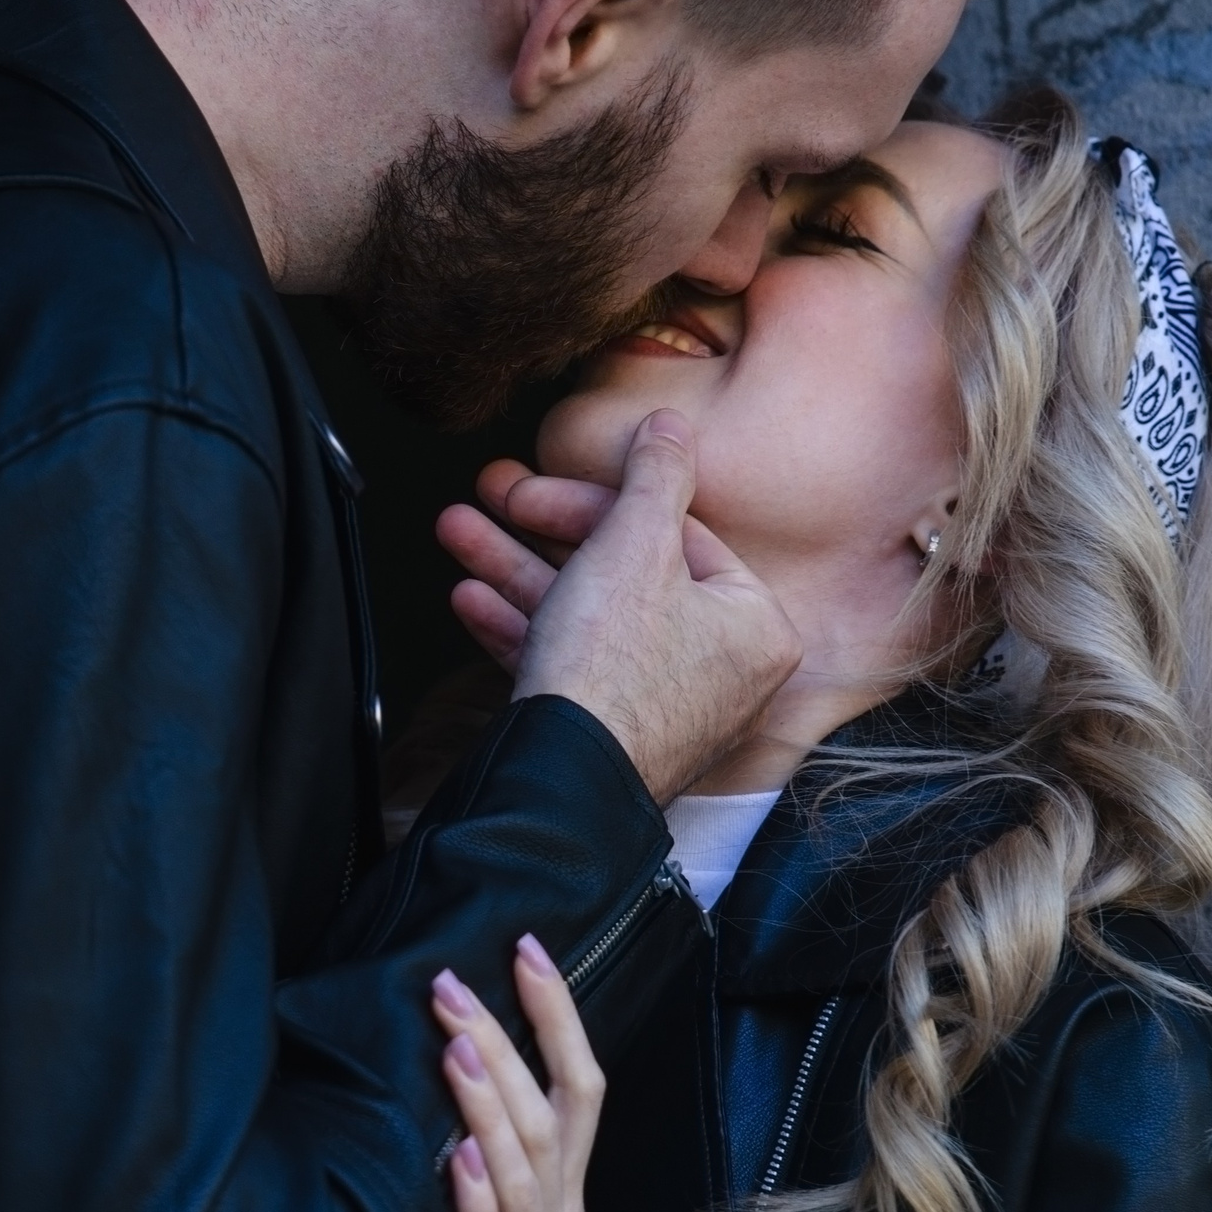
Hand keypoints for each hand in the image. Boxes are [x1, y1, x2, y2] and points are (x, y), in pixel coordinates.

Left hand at [425, 939, 656, 1211]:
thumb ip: (457, 1194)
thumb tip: (396, 1121)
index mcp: (557, 1201)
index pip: (572, 1086)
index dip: (554, 1015)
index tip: (524, 945)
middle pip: (543, 1109)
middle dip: (502, 1035)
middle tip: (455, 973)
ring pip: (522, 1169)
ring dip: (487, 1103)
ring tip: (455, 1045)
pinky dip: (476, 1206)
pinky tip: (455, 1162)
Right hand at [436, 411, 800, 804]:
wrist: (564, 785)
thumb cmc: (613, 670)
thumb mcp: (635, 543)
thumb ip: (655, 475)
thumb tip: (672, 426)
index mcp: (755, 625)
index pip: (675, 534)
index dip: (595, 502)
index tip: (533, 487)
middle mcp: (724, 672)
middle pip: (624, 572)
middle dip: (540, 533)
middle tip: (487, 500)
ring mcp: (668, 709)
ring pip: (588, 617)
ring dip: (516, 570)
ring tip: (457, 534)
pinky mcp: (617, 736)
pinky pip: (575, 666)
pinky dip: (525, 630)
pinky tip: (471, 599)